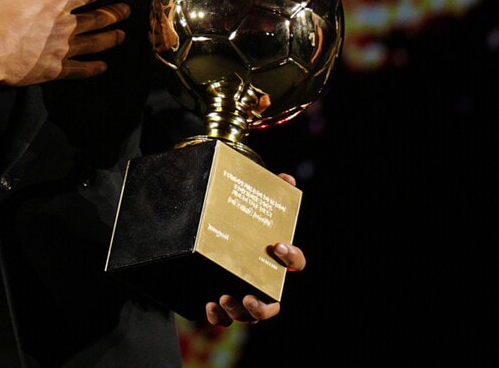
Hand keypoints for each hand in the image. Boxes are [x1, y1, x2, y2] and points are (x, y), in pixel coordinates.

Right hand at [0, 0, 128, 89]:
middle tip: (127, 10)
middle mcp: (62, 27)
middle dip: (114, 13)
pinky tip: (102, 66)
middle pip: (96, 18)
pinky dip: (93, 68)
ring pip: (93, 43)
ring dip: (110, 38)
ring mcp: (60, 50)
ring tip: (121, 35)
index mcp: (53, 4)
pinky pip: (79, 69)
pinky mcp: (53, 70)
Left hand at [205, 174, 306, 326]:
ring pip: (248, 316)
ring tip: (224, 297)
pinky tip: (209, 305)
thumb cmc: (235, 220)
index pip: (296, 262)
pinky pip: (222, 319)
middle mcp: (260, 280)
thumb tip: (287, 179)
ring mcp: (240, 293)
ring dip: (239, 312)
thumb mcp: (249, 204)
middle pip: (272, 305)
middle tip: (249, 295)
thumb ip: (268, 191)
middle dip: (263, 307)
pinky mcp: (219, 301)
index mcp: (273, 258)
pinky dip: (217, 317)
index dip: (292, 256)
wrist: (202, 233)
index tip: (278, 245)